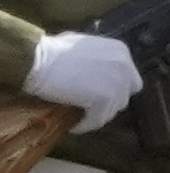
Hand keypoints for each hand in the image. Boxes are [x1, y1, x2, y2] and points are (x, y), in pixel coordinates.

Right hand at [18, 27, 137, 124]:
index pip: (129, 79)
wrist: (37, 59)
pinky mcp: (104, 99)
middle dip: (109, 102)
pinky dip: (86, 125)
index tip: (98, 94)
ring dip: (96, 114)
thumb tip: (97, 72)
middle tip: (90, 106)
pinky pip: (97, 120)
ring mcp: (117, 84)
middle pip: (124, 96)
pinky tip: (74, 126)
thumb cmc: (52, 51)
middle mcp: (125, 67)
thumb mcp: (84, 46)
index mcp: (121, 52)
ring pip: (112, 110)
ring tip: (80, 116)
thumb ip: (99, 58)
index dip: (115, 89)